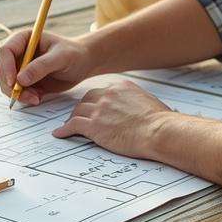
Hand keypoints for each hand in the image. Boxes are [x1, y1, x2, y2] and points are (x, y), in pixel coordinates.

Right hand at [0, 29, 97, 105]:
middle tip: (28, 96)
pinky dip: (24, 98)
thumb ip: (42, 66)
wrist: (82, 64)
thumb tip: (20, 79)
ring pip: (6, 84)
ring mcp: (20, 68)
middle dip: (11, 85)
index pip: (5, 51)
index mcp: (23, 39)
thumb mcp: (61, 57)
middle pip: (1, 70)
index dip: (6, 67)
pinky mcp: (25, 81)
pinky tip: (39, 97)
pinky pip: (16, 92)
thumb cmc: (74, 54)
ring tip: (37, 98)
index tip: (13, 82)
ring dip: (18, 94)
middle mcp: (18, 53)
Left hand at [51, 79, 172, 159]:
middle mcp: (108, 95)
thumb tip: (144, 109)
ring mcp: (100, 110)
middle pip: (87, 99)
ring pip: (78, 111)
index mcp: (121, 87)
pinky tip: (61, 134)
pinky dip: (65, 130)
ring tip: (68, 125)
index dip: (95, 101)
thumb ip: (139, 102)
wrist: (159, 131)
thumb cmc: (161, 122)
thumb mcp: (150, 103)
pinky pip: (73, 125)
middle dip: (82, 108)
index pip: (101, 91)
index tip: (93, 107)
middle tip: (79, 116)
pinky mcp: (94, 126)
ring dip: (72, 118)